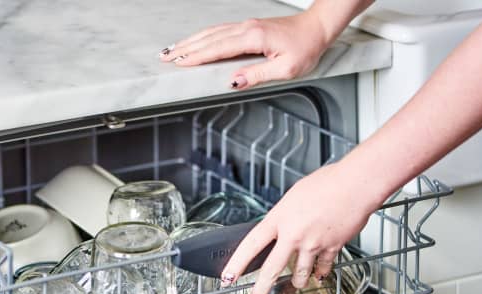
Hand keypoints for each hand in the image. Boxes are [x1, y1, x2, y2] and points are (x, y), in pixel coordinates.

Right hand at [159, 11, 330, 89]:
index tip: (178, 63)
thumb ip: (257, 75)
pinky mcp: (248, 26)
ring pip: (211, 32)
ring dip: (190, 41)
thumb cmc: (306, 48)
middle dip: (185, 48)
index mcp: (253, 38)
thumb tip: (233, 81)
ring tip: (172, 49)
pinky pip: (219, 30)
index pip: (218, 49)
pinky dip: (203, 36)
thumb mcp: (286, 68)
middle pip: (208, 38)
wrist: (317, 27)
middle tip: (164, 57)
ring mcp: (246, 25)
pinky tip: (196, 41)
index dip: (196, 57)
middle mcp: (246, 28)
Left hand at [220, 162, 385, 293]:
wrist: (356, 185)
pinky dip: (320, 273)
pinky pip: (323, 268)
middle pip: (272, 268)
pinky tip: (318, 274)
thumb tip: (281, 226)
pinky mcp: (331, 248)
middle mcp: (293, 234)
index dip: (237, 263)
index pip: (251, 244)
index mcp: (279, 218)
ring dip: (297, 281)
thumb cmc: (328, 183)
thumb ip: (285, 215)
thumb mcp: (294, 196)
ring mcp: (312, 243)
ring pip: (300, 273)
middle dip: (262, 287)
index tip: (228, 276)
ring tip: (295, 284)